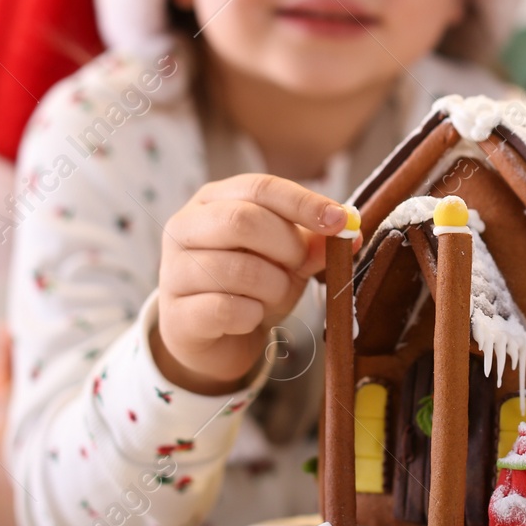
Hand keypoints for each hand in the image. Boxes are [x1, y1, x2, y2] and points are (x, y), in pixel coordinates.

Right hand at [156, 174, 348, 393]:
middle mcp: (185, 227)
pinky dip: (252, 315)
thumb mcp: (287, 258)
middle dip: (286, 247)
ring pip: (238, 269)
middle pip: (243, 221)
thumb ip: (315, 242)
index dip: (304, 203)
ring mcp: (174, 270)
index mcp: (214, 200)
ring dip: (274, 287)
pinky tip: (251, 316)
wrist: (213, 337)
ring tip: (275, 295)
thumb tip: (351, 231)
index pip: (261, 188)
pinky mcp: (176, 314)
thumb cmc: (250, 285)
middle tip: (298, 266)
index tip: (341, 220)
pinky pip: (227, 309)